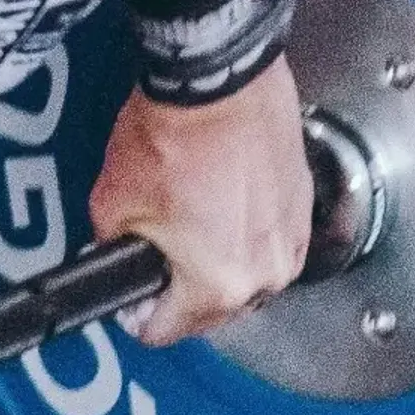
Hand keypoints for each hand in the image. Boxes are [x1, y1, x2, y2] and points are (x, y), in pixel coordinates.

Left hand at [89, 56, 313, 345]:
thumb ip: (111, 256)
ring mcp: (291, 240)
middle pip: (208, 313)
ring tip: (186, 231)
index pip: (163, 332)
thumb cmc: (174, 138)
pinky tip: (217, 212)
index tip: (130, 299)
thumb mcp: (112, 209)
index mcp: (219, 286)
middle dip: (177, 294)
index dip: (136, 315)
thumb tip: (115, 262)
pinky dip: (241, 238)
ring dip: (213, 268)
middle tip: (153, 259)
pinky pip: (265, 244)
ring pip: (241, 280)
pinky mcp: (303, 209)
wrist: (220, 83)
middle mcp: (266, 272)